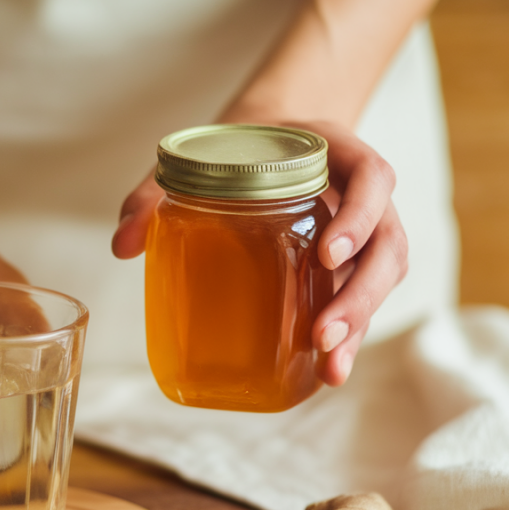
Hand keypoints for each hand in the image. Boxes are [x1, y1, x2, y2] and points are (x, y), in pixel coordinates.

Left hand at [111, 119, 406, 386]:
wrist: (264, 138)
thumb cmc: (234, 149)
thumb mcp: (195, 158)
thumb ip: (154, 194)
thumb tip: (122, 245)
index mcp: (335, 153)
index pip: (371, 178)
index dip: (358, 215)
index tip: (325, 254)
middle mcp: (361, 194)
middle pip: (386, 243)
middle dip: (360, 294)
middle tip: (322, 335)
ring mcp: (361, 230)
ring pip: (383, 276)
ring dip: (361, 322)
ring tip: (331, 368)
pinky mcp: (349, 262)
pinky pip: (362, 295)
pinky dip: (351, 333)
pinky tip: (327, 371)